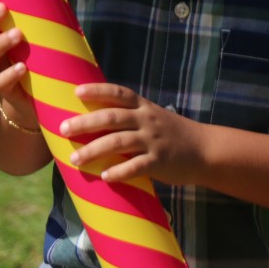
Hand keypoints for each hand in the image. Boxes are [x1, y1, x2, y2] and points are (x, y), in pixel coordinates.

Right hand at [0, 0, 36, 127]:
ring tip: (18, 34)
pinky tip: (22, 67)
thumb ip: (38, 19)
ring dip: (0, 43)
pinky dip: (10, 74)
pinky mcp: (6, 91)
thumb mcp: (34, 38)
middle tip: (2, 8)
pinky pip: (1, 83)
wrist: (33, 101)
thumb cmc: (35, 60)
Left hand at [60, 83, 204, 185]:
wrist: (205, 150)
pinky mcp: (159, 162)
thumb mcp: (153, 117)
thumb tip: (94, 120)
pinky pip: (136, 167)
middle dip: (85, 122)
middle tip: (64, 129)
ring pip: (119, 142)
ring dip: (94, 150)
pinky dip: (119, 171)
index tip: (76, 92)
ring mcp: (153, 141)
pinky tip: (105, 177)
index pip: (118, 93)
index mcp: (143, 106)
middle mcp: (146, 120)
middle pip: (112, 117)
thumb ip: (130, 117)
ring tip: (75, 158)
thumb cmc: (172, 134)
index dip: (97, 90)